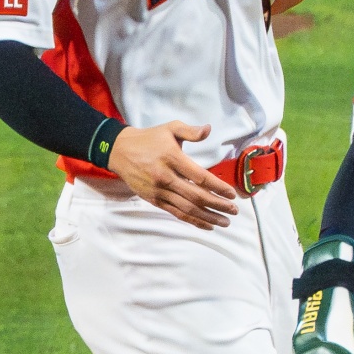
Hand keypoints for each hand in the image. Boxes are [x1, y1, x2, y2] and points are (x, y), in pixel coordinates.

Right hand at [109, 121, 236, 228]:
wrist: (119, 151)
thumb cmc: (149, 139)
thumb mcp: (170, 128)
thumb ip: (190, 131)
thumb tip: (208, 129)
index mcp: (172, 158)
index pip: (200, 177)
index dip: (218, 187)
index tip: (231, 193)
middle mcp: (166, 177)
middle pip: (196, 196)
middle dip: (218, 205)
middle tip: (234, 210)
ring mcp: (159, 190)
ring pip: (187, 208)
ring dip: (208, 217)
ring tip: (224, 222)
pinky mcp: (154, 199)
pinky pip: (176, 213)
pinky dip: (193, 220)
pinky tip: (206, 225)